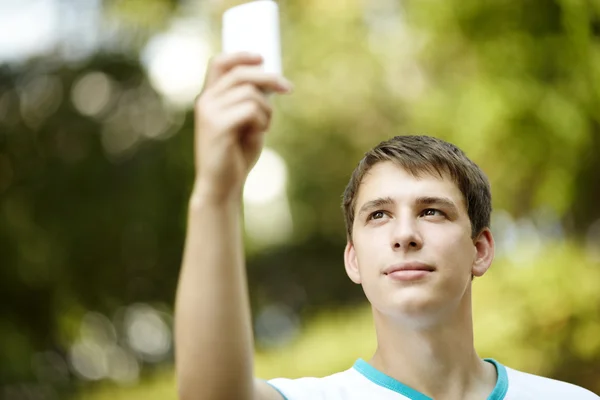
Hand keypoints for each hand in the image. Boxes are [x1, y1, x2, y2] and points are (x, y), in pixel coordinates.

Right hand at [192, 52, 292, 202]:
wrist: (222, 186)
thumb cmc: (236, 156)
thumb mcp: (247, 123)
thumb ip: (252, 102)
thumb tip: (271, 81)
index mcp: (209, 98)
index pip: (219, 63)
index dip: (241, 56)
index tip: (262, 58)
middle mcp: (205, 102)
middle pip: (241, 74)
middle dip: (269, 78)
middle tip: (288, 88)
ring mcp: (209, 113)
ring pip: (250, 93)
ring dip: (267, 110)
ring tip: (264, 127)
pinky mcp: (217, 126)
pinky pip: (251, 110)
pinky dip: (262, 120)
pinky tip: (260, 133)